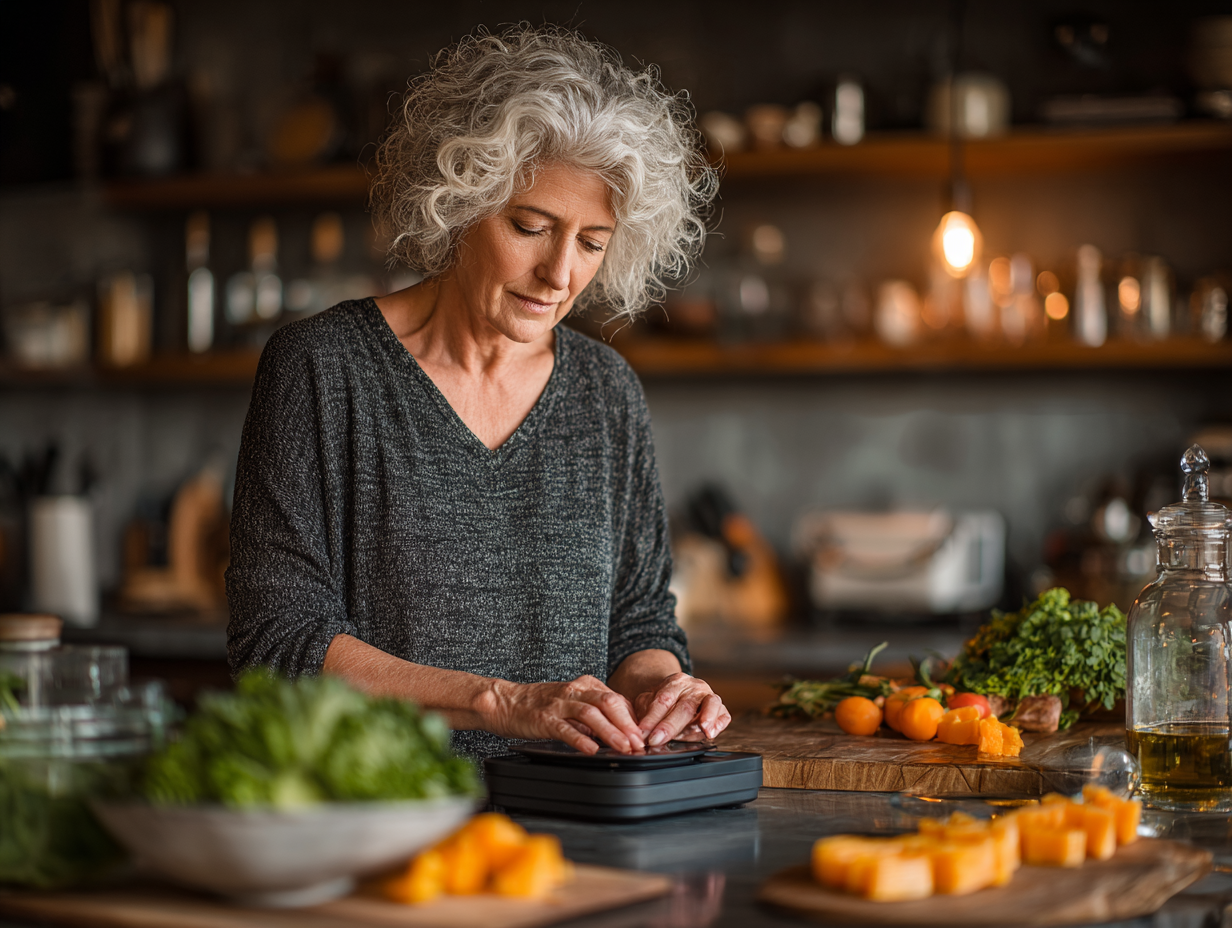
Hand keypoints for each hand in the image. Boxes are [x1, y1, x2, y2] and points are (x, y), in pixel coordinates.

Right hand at [480, 675, 646, 754]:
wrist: (505, 701)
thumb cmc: (541, 705)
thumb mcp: (573, 703)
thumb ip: (595, 712)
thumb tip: (622, 729)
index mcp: (585, 685)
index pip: (617, 699)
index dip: (634, 718)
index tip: (645, 736)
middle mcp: (575, 691)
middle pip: (609, 703)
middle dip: (628, 724)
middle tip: (640, 743)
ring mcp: (559, 703)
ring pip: (591, 714)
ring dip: (611, 732)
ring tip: (624, 747)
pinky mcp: (544, 718)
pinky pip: (565, 728)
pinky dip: (580, 739)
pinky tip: (591, 750)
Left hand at [633, 672, 730, 746]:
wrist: (679, 692)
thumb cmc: (663, 701)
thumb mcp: (648, 701)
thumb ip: (643, 714)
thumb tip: (636, 732)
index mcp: (674, 683)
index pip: (662, 700)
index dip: (652, 718)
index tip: (642, 733)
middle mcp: (693, 687)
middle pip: (684, 706)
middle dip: (670, 726)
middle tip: (657, 740)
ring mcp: (708, 696)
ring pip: (710, 703)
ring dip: (707, 717)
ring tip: (704, 729)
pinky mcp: (720, 708)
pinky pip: (724, 714)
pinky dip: (720, 722)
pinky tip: (712, 732)